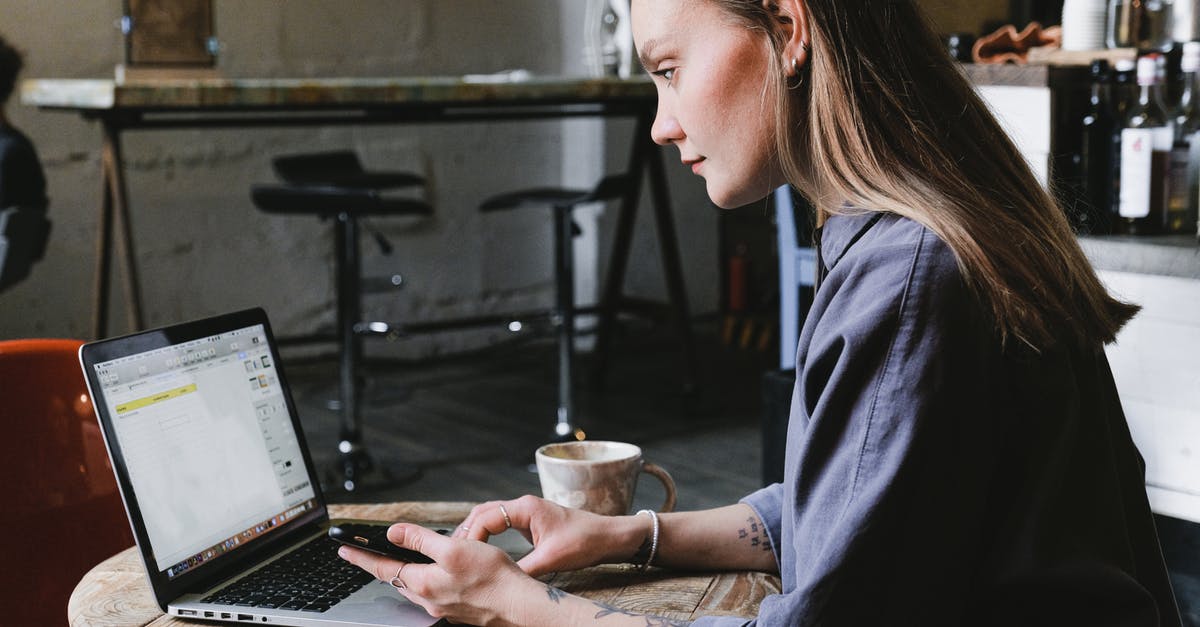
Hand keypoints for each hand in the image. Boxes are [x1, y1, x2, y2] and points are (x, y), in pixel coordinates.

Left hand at [338, 523, 535, 625]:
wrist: (519, 605)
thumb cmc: (492, 578)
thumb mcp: (453, 548)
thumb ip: (420, 540)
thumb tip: (394, 533)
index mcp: (423, 583)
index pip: (382, 568)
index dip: (362, 557)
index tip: (345, 549)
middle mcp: (429, 600)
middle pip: (396, 579)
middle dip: (380, 566)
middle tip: (365, 554)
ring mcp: (443, 607)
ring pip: (414, 587)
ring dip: (403, 573)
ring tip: (395, 561)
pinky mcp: (457, 609)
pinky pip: (432, 592)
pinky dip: (425, 580)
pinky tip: (434, 574)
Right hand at [454, 495, 635, 575]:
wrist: (608, 536)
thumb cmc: (585, 542)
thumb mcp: (551, 560)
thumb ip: (523, 569)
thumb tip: (500, 582)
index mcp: (526, 507)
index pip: (485, 517)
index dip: (470, 537)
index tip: (463, 555)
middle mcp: (523, 505)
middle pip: (482, 513)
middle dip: (465, 532)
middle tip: (452, 553)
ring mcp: (527, 511)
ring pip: (490, 516)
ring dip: (475, 532)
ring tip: (462, 553)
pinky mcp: (531, 521)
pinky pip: (501, 523)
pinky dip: (487, 534)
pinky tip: (482, 550)